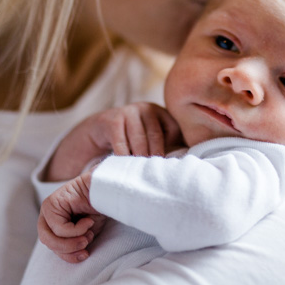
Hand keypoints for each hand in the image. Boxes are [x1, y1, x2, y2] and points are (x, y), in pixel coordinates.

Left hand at [38, 173, 106, 262]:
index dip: (68, 255)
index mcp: (53, 225)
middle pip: (48, 243)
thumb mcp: (85, 233)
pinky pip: (59, 228)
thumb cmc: (97, 209)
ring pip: (50, 238)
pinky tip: (88, 221)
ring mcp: (47, 210)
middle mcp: (47, 217)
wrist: (105, 189)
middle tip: (85, 246)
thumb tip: (70, 256)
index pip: (53, 247)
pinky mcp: (50, 204)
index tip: (85, 254)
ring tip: (88, 235)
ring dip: (72, 241)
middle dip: (68, 249)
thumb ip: (74, 244)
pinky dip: (76, 230)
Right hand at [46, 102, 183, 180]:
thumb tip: (185, 164)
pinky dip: (123, 157)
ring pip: (139, 139)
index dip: (172, 148)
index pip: (174, 129)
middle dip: (155, 157)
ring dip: (140, 158)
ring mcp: (129, 111)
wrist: (99, 130)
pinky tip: (124, 167)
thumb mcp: (149, 137)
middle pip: (156, 135)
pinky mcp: (112, 119)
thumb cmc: (130, 139)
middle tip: (157, 175)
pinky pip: (121, 142)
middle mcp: (146, 108)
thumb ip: (166, 144)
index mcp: (160, 112)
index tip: (169, 165)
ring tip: (142, 174)